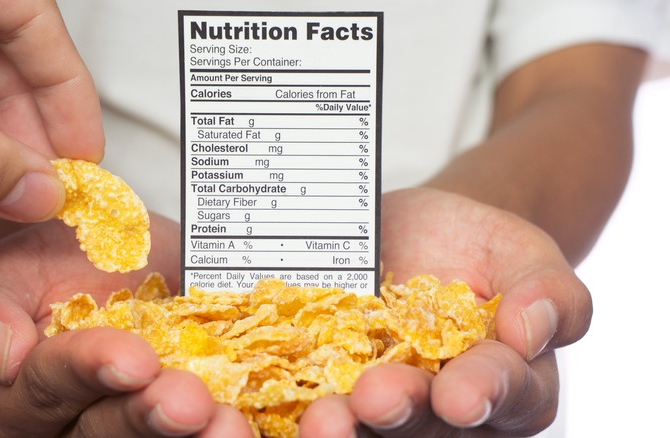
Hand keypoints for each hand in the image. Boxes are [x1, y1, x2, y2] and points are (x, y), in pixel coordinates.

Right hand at [0, 216, 252, 436]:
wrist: (122, 259)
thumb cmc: (58, 264)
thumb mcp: (8, 271)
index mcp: (22, 402)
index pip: (47, 393)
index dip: (86, 374)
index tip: (132, 358)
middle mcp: (78, 429)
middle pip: (106, 435)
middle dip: (148, 419)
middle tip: (188, 402)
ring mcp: (139, 430)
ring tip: (229, 423)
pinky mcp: (191, 423)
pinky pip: (203, 432)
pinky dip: (238, 425)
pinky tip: (252, 417)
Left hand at [299, 188, 591, 436]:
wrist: (412, 235)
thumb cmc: (475, 247)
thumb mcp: (521, 252)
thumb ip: (549, 290)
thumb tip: (533, 327)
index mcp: (506, 379)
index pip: (508, 396)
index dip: (486, 394)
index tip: (461, 395)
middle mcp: (445, 407)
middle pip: (431, 426)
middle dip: (404, 415)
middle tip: (377, 400)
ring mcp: (384, 404)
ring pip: (372, 431)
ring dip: (347, 429)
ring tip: (323, 420)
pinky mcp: (331, 389)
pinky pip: (316, 408)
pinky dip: (297, 413)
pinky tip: (275, 411)